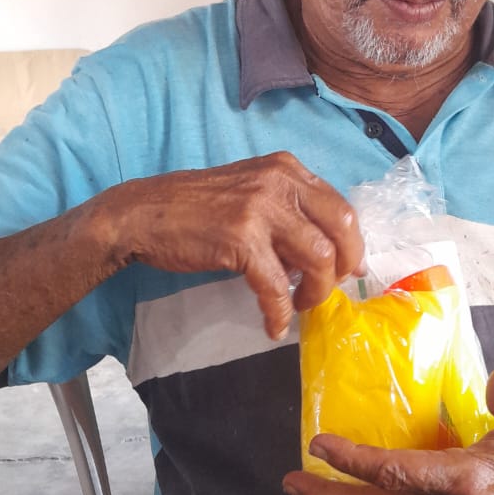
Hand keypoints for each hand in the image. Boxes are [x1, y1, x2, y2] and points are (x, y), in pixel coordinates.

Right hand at [105, 152, 363, 339]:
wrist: (142, 214)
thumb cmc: (196, 207)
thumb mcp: (251, 192)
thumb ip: (288, 210)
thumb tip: (325, 251)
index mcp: (286, 169)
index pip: (341, 207)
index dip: (352, 244)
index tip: (348, 269)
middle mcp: (280, 181)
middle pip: (342, 228)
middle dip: (344, 267)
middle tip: (329, 290)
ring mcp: (261, 208)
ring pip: (318, 258)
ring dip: (315, 292)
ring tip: (298, 306)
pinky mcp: (241, 239)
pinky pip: (276, 286)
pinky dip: (279, 312)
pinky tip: (273, 325)